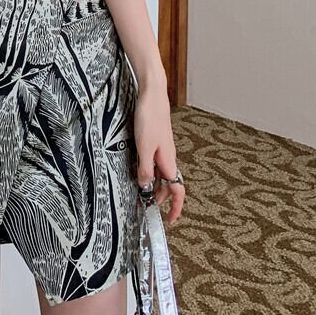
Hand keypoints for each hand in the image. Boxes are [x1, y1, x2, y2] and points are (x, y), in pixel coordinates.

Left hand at [133, 83, 185, 223]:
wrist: (152, 95)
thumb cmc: (150, 118)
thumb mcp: (144, 148)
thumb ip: (145, 169)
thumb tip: (145, 187)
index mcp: (168, 161)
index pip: (178, 189)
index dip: (176, 206)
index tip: (170, 220)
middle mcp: (168, 157)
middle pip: (168, 183)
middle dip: (159, 197)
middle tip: (145, 204)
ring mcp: (162, 149)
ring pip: (161, 173)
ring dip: (152, 183)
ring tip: (139, 189)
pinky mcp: (155, 141)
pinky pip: (154, 162)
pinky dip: (148, 170)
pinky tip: (137, 168)